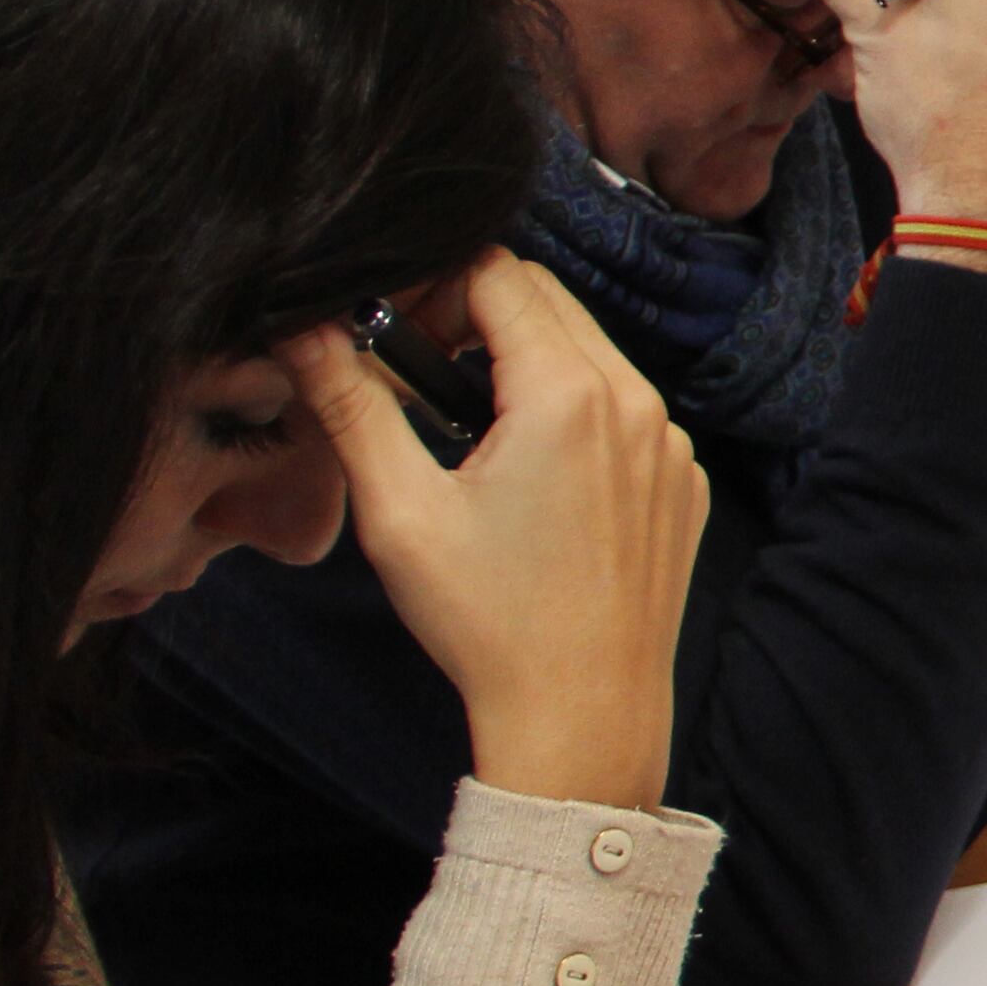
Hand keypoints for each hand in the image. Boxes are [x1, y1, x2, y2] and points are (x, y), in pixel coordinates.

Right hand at [277, 255, 706, 813]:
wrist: (582, 712)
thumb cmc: (487, 621)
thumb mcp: (399, 509)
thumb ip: (351, 405)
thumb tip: (304, 328)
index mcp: (569, 394)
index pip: (497, 273)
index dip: (433, 288)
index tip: (395, 336)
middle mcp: (637, 403)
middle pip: (548, 302)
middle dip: (477, 317)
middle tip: (422, 377)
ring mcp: (669, 442)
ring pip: (590, 354)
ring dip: (526, 365)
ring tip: (468, 429)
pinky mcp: (681, 481)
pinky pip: (626, 411)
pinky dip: (575, 413)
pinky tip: (529, 476)